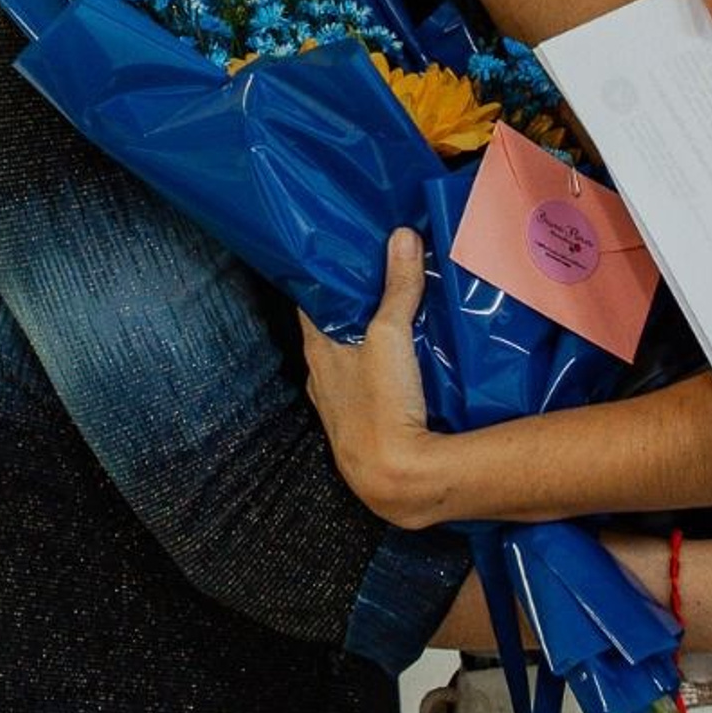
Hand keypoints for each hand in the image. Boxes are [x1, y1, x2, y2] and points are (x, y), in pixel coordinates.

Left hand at [299, 229, 441, 529]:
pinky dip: (377, 367)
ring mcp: (339, 403)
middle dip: (351, 305)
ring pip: (349, 358)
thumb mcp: (391, 335)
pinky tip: (400, 360)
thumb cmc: (381, 402)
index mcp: (316, 349)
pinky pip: (366, 384)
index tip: (342, 250)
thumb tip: (401, 235)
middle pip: (331, 329)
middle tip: (377, 274)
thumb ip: (397, 288)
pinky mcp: (362, 424)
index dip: (324, 276)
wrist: (394, 477)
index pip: (311, 300)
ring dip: (365, 337)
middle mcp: (320, 375)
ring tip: (393, 310)